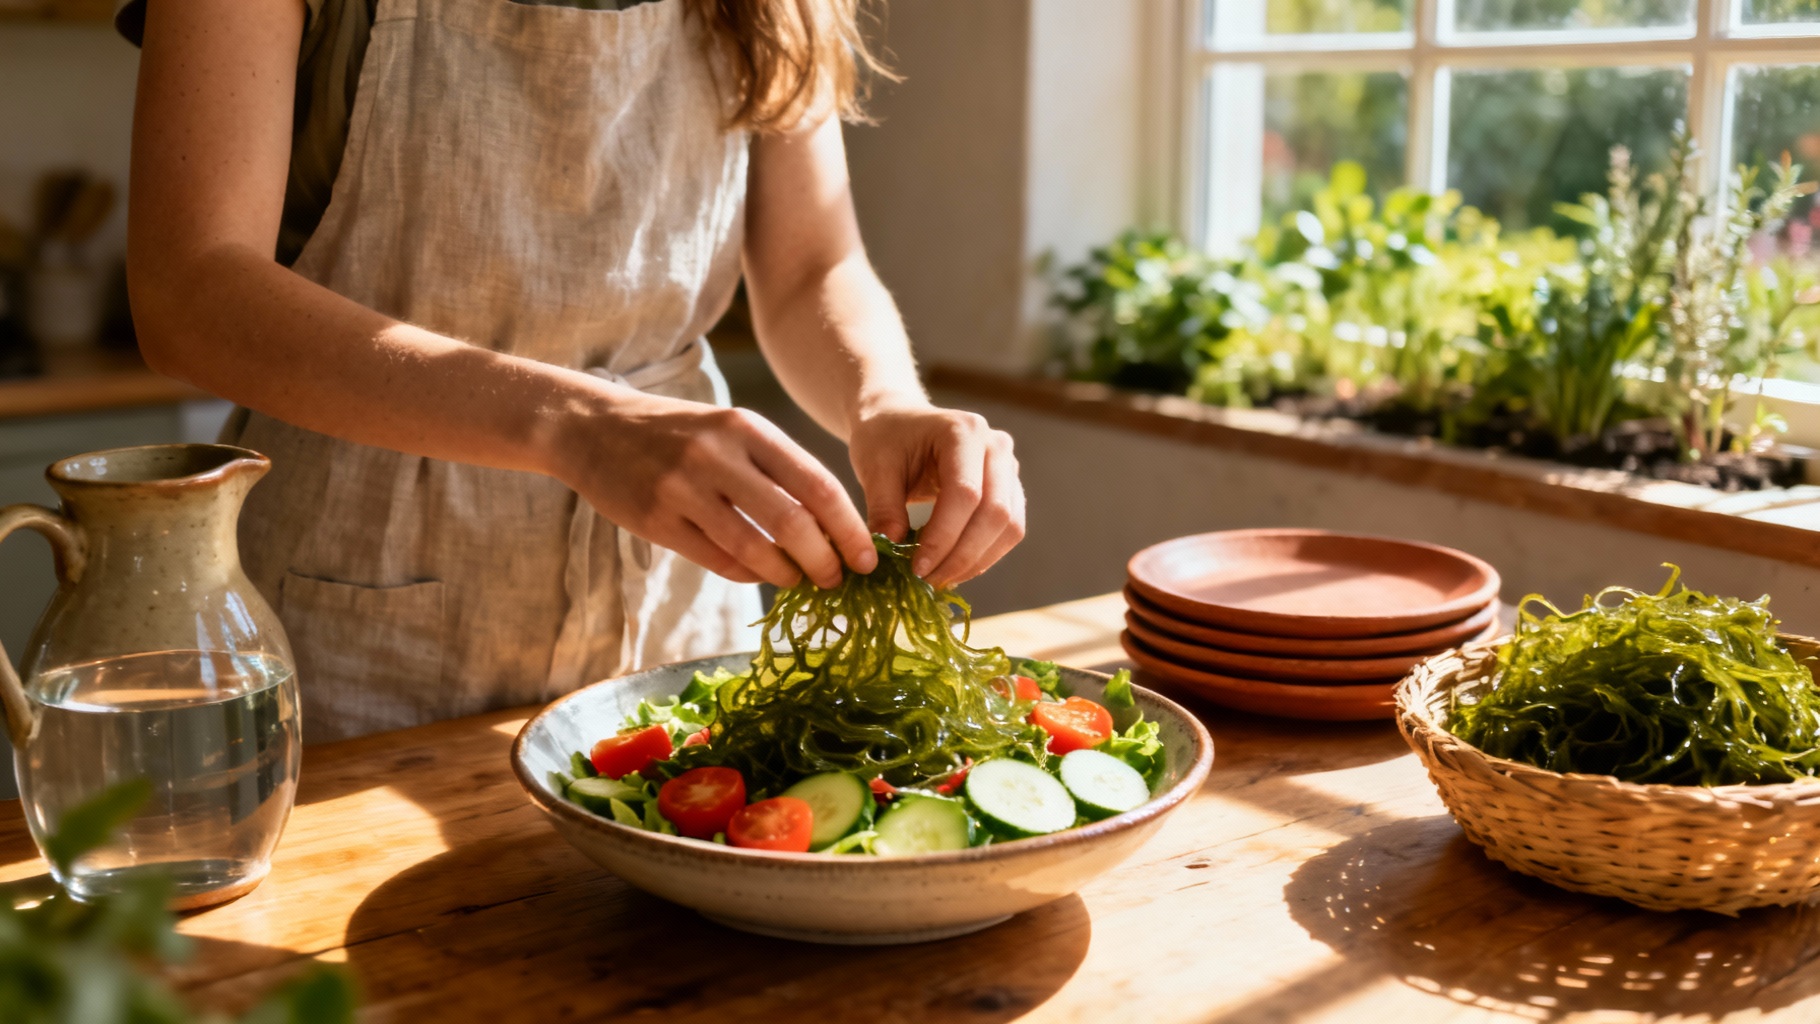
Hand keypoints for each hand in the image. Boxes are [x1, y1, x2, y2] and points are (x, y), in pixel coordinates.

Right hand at [554, 389, 875, 588]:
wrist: (592, 427)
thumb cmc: (676, 433)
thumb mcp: (728, 430)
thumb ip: (775, 469)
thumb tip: (830, 527)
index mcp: (747, 427)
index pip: (818, 484)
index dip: (849, 528)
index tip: (867, 557)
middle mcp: (718, 455)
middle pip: (793, 520)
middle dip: (825, 560)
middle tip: (838, 580)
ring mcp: (683, 489)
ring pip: (755, 547)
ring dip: (787, 574)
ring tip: (802, 583)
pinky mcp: (655, 520)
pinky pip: (717, 560)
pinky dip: (748, 574)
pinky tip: (761, 575)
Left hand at [848, 400, 1025, 585]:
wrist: (898, 421)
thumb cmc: (884, 439)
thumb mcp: (874, 467)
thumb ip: (883, 508)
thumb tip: (890, 555)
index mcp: (964, 430)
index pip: (965, 494)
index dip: (944, 538)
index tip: (917, 568)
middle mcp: (996, 446)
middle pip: (996, 513)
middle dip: (962, 555)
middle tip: (928, 581)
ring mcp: (1008, 467)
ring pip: (1009, 526)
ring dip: (977, 561)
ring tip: (939, 579)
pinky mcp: (1009, 489)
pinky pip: (1008, 530)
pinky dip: (983, 555)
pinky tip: (953, 568)